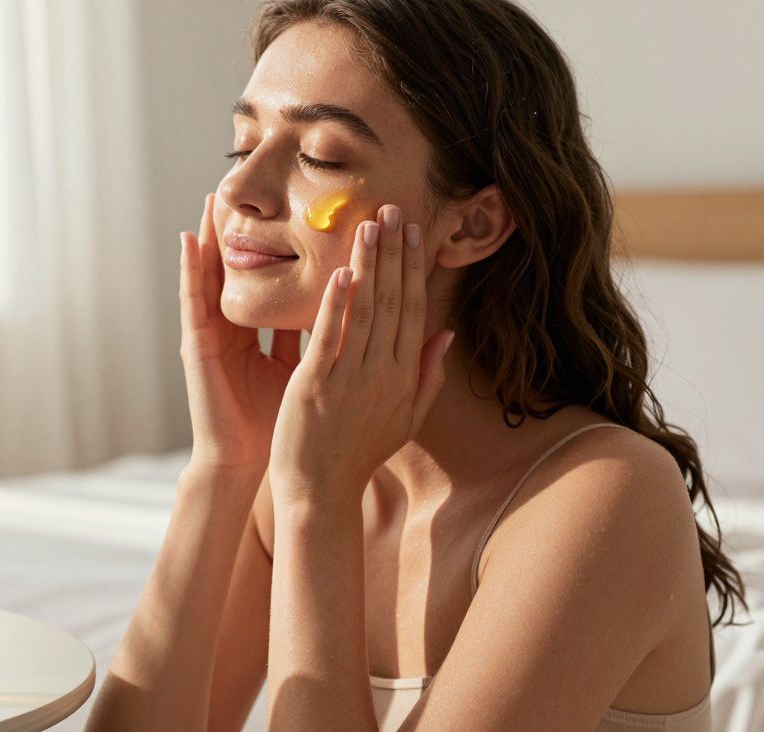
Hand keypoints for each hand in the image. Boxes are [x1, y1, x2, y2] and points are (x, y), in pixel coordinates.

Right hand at [179, 193, 303, 475]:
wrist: (250, 462)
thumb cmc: (281, 424)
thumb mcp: (312, 372)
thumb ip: (329, 341)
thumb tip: (355, 313)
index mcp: (267, 335)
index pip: (281, 282)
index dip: (290, 248)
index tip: (299, 213)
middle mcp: (238, 329)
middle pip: (246, 270)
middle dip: (252, 231)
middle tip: (256, 188)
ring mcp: (214, 334)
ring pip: (214, 275)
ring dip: (211, 236)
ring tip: (215, 196)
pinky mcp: (197, 345)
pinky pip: (193, 300)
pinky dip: (190, 269)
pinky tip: (189, 239)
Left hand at [267, 205, 454, 507]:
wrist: (320, 492)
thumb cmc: (358, 454)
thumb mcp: (405, 419)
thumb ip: (427, 376)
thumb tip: (447, 334)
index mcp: (403, 377)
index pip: (414, 310)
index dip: (414, 268)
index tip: (414, 232)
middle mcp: (383, 374)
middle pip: (394, 302)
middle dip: (394, 253)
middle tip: (392, 208)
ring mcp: (350, 379)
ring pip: (366, 311)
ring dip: (369, 265)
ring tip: (369, 225)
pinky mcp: (316, 386)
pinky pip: (331, 337)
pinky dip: (337, 303)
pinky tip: (342, 271)